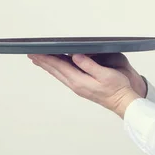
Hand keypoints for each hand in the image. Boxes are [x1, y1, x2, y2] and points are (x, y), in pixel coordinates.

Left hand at [27, 53, 141, 118]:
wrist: (122, 102)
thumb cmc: (117, 88)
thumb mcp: (105, 74)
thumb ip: (89, 65)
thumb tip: (76, 56)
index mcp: (79, 81)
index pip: (59, 66)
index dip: (47, 58)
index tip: (36, 52)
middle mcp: (75, 85)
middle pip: (55, 71)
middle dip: (43, 62)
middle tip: (31, 54)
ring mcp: (78, 87)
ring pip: (59, 74)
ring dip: (49, 66)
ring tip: (40, 60)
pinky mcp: (82, 87)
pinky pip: (65, 77)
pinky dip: (57, 70)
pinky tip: (57, 68)